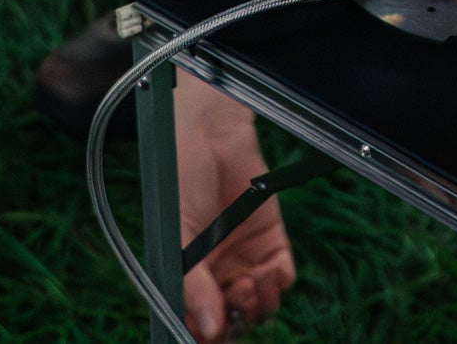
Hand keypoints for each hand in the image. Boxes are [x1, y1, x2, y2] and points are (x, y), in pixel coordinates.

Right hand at [176, 70, 296, 340]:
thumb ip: (192, 284)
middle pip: (230, 321)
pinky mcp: (271, 241)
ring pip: (257, 307)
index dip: (203, 334)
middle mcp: (214, 274)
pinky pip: (281, 278)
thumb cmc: (180, 178)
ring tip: (249, 286)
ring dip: (256, 307)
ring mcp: (243, 259)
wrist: (210, 132)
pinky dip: (276, 285)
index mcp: (184, 276)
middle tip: (232, 303)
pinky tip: (266, 273)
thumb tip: (209, 329)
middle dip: (233, 323)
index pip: (196, 321)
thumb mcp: (176, 235)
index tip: (209, 334)